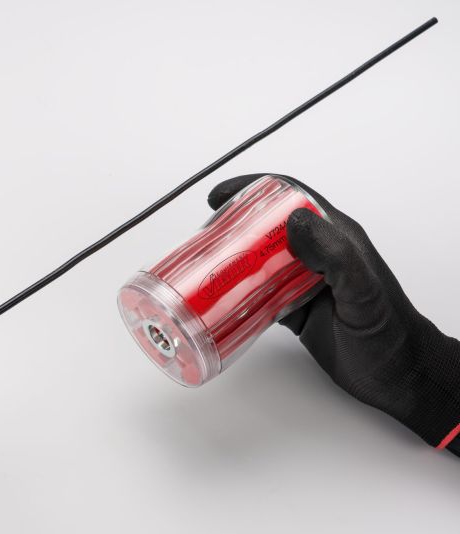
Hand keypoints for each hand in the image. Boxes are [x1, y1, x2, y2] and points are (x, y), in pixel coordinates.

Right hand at [208, 174, 459, 450]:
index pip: (290, 196)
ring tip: (204, 265)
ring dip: (232, 258)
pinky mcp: (295, 308)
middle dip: (233, 224)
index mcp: (336, 237)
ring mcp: (304, 281)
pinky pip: (260, 292)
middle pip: (267, 225)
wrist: (398, 377)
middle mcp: (317, 254)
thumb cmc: (388, 334)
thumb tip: (293, 221)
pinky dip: (238, 292)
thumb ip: (335, 254)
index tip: (221, 197)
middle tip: (204, 236)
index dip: (253, 189)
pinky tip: (222, 299)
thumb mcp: (363, 291)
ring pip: (260, 258)